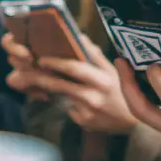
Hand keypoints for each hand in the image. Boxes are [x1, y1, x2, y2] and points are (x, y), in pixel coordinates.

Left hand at [4, 34, 136, 133]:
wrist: (133, 123)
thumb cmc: (122, 91)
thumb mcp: (112, 71)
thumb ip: (95, 56)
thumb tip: (80, 37)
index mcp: (103, 78)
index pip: (75, 68)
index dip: (56, 62)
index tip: (42, 58)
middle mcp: (95, 96)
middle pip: (61, 84)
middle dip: (41, 76)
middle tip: (27, 70)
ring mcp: (88, 112)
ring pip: (60, 97)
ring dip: (43, 88)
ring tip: (31, 81)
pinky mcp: (84, 123)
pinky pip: (67, 109)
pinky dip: (59, 101)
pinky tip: (50, 97)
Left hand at [116, 45, 160, 160]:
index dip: (156, 74)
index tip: (153, 58)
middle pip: (142, 112)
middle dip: (127, 85)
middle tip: (121, 61)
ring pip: (147, 118)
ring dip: (135, 94)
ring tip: (129, 70)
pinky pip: (158, 121)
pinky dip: (150, 102)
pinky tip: (152, 84)